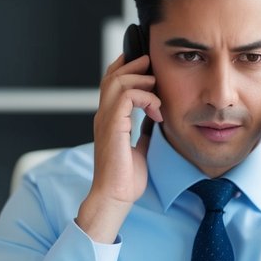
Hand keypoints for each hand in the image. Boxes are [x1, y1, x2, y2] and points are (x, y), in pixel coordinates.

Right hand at [76, 53, 161, 242]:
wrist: (115, 196)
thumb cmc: (125, 178)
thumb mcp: (140, 148)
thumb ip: (144, 131)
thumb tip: (154, 119)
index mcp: (109, 120)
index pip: (111, 83)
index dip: (126, 68)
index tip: (147, 66)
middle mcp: (104, 116)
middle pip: (112, 75)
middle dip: (134, 65)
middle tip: (152, 64)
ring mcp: (106, 119)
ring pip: (118, 81)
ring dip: (142, 80)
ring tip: (157, 91)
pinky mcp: (113, 126)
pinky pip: (128, 96)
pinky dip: (146, 98)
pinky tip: (157, 111)